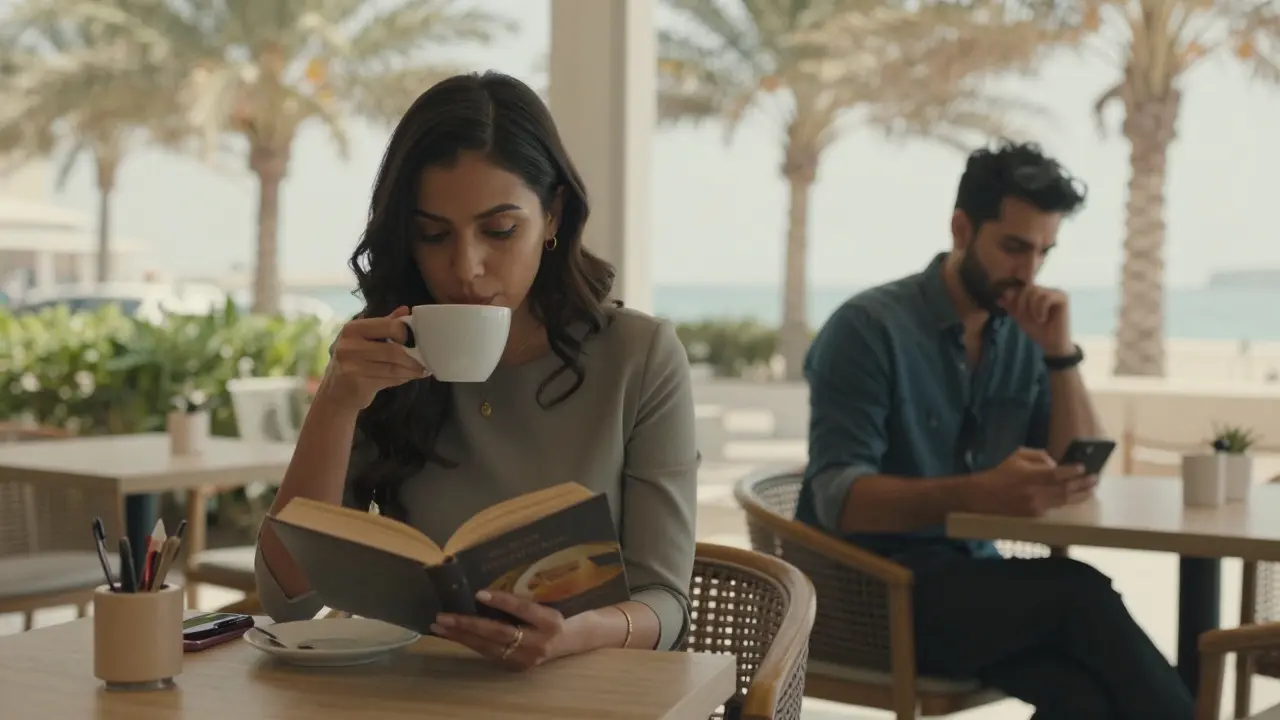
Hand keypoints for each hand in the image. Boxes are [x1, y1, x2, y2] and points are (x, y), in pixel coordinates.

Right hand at [318, 306, 427, 411]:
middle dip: (413, 357)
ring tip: (422, 370)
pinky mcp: (357, 383)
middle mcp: (349, 345)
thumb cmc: (354, 362)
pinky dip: (404, 378)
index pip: (389, 325)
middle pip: (393, 350)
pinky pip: (389, 379)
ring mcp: (351, 365)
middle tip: (425, 360)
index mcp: (353, 328)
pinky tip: (410, 377)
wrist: (335, 393)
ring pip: (393, 367)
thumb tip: (405, 309)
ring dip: (412, 370)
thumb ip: (385, 324)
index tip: (414, 341)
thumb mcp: (365, 339)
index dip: (405, 334)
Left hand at [431, 590, 577, 670]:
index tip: (478, 592)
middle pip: (499, 633)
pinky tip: (453, 635)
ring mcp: (526, 658)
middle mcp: (538, 643)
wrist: (570, 640)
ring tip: (439, 626)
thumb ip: (522, 596)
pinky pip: (488, 653)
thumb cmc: (555, 612)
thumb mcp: (546, 600)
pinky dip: (469, 642)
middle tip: (443, 617)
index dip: (501, 601)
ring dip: (461, 636)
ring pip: (489, 647)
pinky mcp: (515, 666)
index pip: (522, 610)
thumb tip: (488, 584)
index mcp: (550, 621)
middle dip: (469, 624)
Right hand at [967, 447, 1092, 516]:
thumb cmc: (1001, 473)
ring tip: (1091, 489)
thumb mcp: (1017, 456)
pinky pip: (1055, 507)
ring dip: (1080, 494)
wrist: (983, 496)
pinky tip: (1076, 496)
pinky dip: (1067, 501)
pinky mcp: (1035, 515)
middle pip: (1064, 489)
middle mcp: (1034, 493)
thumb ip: (1039, 456)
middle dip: (1082, 484)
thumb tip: (1057, 464)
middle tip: (1095, 479)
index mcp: (1028, 476)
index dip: (1071, 472)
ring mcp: (1035, 506)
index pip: (1056, 474)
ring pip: (1063, 500)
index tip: (1083, 468)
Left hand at [999, 286, 1072, 355]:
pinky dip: (1040, 309)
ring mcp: (1055, 292)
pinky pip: (1046, 297)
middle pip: (1026, 288)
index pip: (1020, 287)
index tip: (1015, 312)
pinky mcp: (1063, 297)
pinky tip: (1042, 319)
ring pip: (1035, 291)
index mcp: (1035, 293)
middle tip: (1024, 316)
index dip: (1013, 298)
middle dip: (1021, 303)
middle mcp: (1045, 290)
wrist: (1052, 344)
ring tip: (1036, 319)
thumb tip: (998, 298)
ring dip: (1031, 307)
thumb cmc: (1037, 330)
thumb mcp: (1020, 318)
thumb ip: (1011, 307)